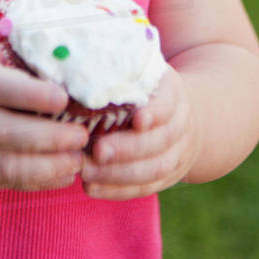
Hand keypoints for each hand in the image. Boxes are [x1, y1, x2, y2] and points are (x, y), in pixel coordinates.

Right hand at [0, 38, 89, 190]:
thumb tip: (45, 63)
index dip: (31, 93)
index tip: (64, 97)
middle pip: (2, 131)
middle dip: (48, 137)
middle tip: (82, 135)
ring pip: (0, 164)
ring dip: (44, 167)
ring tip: (77, 161)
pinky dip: (28, 181)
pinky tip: (56, 176)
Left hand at [80, 67, 200, 200]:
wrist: (182, 117)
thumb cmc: (147, 89)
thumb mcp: (142, 73)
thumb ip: (118, 73)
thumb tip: (75, 68)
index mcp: (173, 94)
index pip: (168, 104)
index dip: (155, 113)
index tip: (136, 119)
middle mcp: (180, 125)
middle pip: (159, 141)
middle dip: (127, 149)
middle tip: (96, 150)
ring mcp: (177, 154)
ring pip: (154, 169)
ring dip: (118, 174)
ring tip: (87, 172)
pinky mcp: (167, 177)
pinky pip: (145, 188)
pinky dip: (117, 190)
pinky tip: (91, 188)